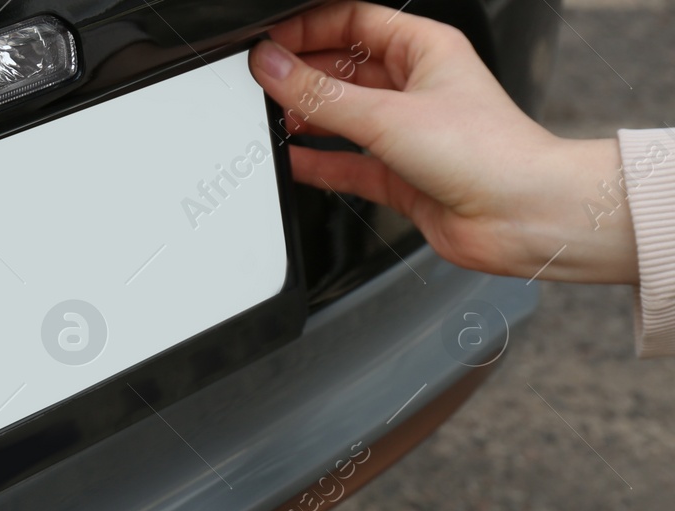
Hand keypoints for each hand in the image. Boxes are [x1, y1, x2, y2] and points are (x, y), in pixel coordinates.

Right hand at [249, 1, 638, 284]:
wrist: (520, 215)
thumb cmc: (487, 152)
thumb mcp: (388, 114)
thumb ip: (321, 95)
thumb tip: (273, 67)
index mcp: (426, 49)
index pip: (354, 22)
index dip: (309, 29)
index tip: (270, 45)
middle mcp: (417, 87)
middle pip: (344, 69)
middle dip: (303, 76)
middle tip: (263, 85)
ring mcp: (408, 133)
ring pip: (343, 117)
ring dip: (308, 119)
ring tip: (271, 122)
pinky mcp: (400, 176)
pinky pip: (346, 163)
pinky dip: (318, 162)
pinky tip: (292, 161)